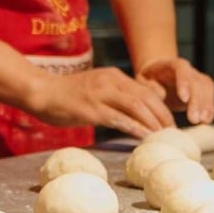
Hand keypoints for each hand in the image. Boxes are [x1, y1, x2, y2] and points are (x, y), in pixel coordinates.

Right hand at [28, 67, 172, 139]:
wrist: (41, 91)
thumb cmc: (67, 95)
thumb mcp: (95, 89)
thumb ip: (113, 97)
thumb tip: (133, 115)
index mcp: (113, 76)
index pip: (145, 90)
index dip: (161, 107)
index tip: (169, 123)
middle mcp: (110, 81)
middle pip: (146, 97)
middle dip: (162, 115)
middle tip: (172, 132)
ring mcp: (100, 94)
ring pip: (136, 106)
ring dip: (152, 122)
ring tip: (162, 136)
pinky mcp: (91, 108)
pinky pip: (118, 118)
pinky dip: (134, 127)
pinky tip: (143, 137)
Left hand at [136, 57, 213, 124]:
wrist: (158, 76)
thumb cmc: (148, 79)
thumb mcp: (142, 81)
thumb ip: (149, 86)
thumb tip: (161, 95)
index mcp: (171, 64)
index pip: (181, 68)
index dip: (184, 82)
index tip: (184, 99)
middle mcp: (188, 69)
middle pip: (196, 81)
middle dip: (196, 101)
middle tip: (193, 118)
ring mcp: (197, 77)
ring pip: (206, 88)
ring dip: (205, 106)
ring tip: (202, 121)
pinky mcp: (204, 88)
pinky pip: (210, 96)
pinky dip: (209, 109)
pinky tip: (206, 120)